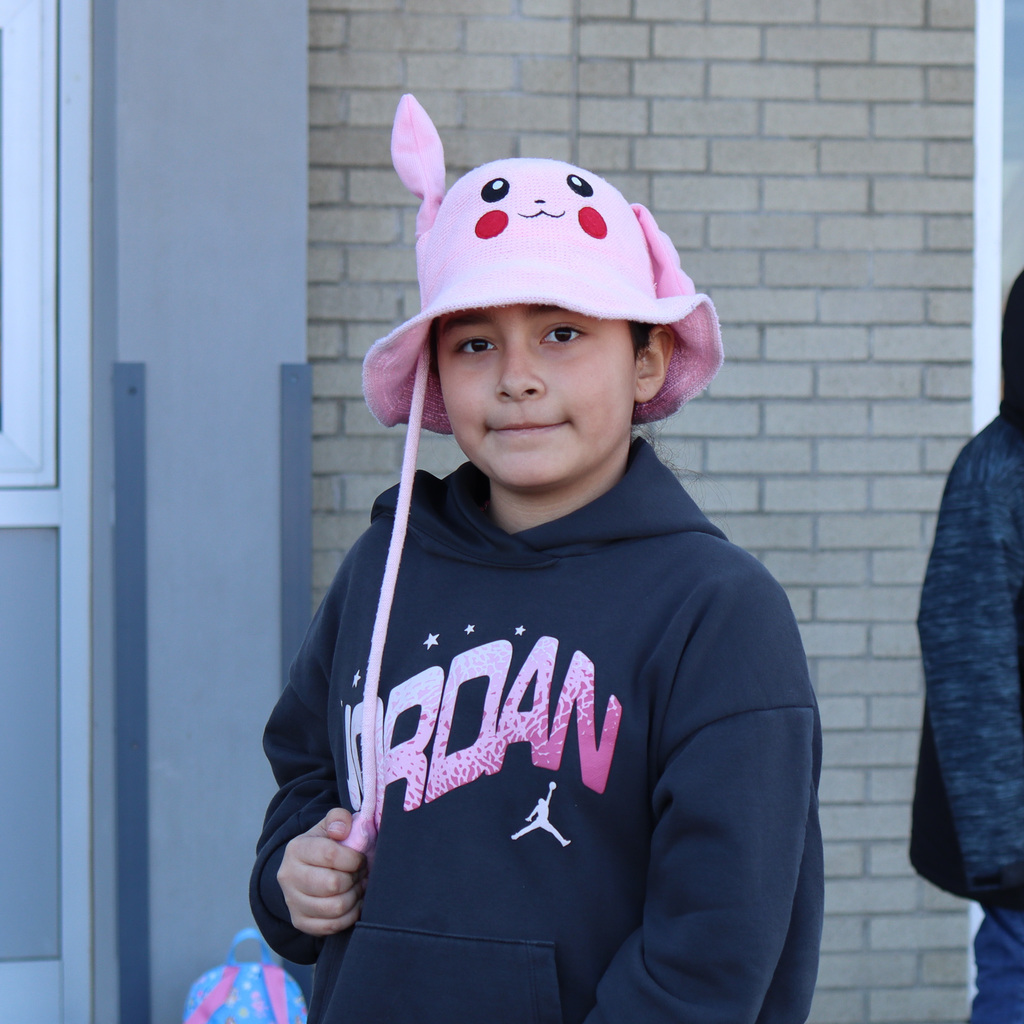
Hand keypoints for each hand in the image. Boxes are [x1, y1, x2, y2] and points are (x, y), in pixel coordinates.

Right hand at [277, 808, 366, 935]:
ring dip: (354, 898)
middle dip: (355, 879)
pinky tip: (352, 903)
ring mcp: (292, 902)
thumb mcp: (330, 826)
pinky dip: (349, 916)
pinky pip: (332, 926)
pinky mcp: (300, 922)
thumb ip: (339, 819)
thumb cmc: (325, 845)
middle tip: (360, 874)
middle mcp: (289, 877)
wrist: (305, 869)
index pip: (331, 855)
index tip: (360, 858)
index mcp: (296, 849)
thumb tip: (342, 830)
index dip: (354, 859)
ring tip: (357, 887)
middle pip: (333, 885)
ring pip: (335, 908)